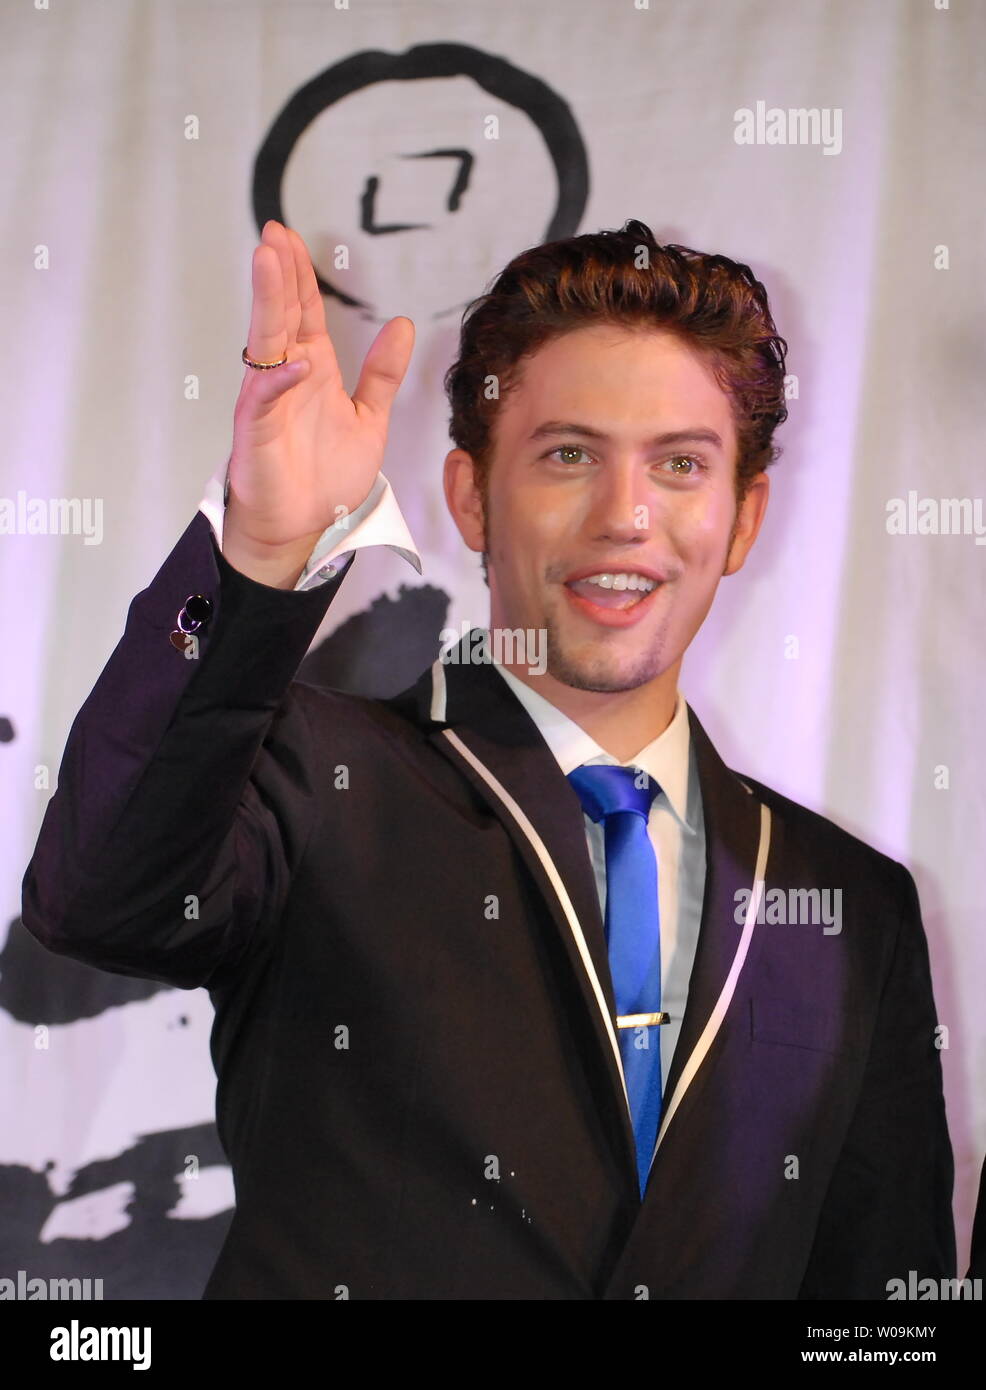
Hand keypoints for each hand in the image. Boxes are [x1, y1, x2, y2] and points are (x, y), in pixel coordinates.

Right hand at [222, 219, 414, 585]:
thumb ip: (383, 374)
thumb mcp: (369, 418)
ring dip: (266, 303)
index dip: (299, 275)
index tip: (291, 237)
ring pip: (265, 342)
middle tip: (274, 233)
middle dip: (278, 273)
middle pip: (281, 314)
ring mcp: (267, 401)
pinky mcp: (257, 432)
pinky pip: (266, 398)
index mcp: (311, 368)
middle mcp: (285, 377)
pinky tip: (297, 362)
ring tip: (267, 261)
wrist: (303, 526)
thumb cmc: (325, 476)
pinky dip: (280, 380)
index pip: (303, 311)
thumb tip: (402, 325)